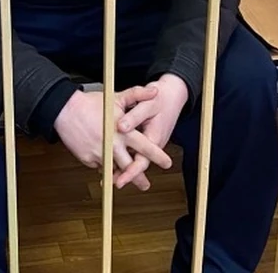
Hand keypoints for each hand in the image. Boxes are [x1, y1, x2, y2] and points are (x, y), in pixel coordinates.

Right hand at [54, 86, 172, 190]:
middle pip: (130, 167)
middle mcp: (113, 144)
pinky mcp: (87, 158)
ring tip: (124, 180)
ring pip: (114, 170)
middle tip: (145, 185)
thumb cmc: (91, 104)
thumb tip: (154, 92)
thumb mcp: (116, 97)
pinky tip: (102, 159)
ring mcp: (99, 153)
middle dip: (139, 178)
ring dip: (120, 176)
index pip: (145, 147)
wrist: (65, 109)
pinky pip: (98, 165)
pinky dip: (102, 164)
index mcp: (123, 132)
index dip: (157, 156)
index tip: (167, 163)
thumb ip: (137, 95)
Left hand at [114, 74, 188, 188]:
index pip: (142, 161)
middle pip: (136, 164)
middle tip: (109, 183)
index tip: (120, 180)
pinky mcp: (142, 138)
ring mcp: (147, 141)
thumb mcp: (148, 105)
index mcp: (154, 138)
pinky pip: (131, 149)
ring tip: (105, 174)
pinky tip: (108, 157)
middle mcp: (151, 143)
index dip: (131, 172)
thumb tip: (121, 127)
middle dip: (124, 175)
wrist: (172, 95)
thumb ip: (134, 116)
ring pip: (133, 157)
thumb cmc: (161, 99)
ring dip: (120, 166)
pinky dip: (121, 154)